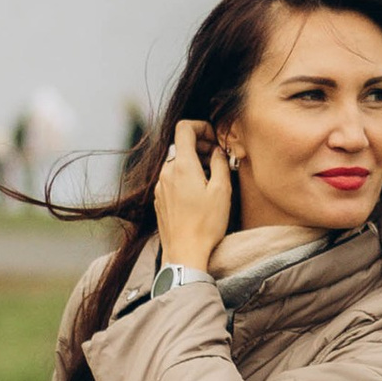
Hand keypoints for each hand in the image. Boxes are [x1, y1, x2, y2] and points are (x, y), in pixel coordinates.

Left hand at [152, 121, 234, 273]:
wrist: (185, 253)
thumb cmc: (206, 224)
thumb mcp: (222, 190)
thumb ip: (220, 163)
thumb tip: (218, 151)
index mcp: (182, 166)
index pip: (184, 128)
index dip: (201, 126)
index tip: (214, 139)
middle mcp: (167, 172)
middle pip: (181, 145)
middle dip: (201, 146)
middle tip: (218, 160)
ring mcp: (160, 186)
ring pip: (177, 162)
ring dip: (194, 163)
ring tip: (211, 179)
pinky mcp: (159, 199)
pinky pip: (172, 178)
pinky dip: (186, 177)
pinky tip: (199, 194)